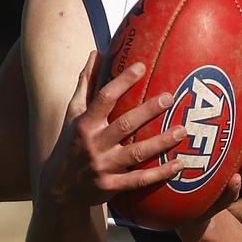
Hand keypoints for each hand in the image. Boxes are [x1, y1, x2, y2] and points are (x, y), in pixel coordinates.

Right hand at [38, 53, 185, 207]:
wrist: (59, 188)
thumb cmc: (71, 143)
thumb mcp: (73, 114)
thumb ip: (86, 84)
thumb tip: (96, 54)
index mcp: (85, 123)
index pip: (104, 98)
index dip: (122, 81)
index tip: (141, 66)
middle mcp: (94, 144)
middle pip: (124, 124)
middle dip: (148, 110)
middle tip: (170, 97)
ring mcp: (103, 166)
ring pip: (136, 153)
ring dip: (161, 142)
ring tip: (182, 130)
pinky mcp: (112, 186)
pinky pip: (140, 180)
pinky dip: (161, 173)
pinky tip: (180, 164)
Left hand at [177, 101, 241, 241]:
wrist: (186, 214)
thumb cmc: (193, 175)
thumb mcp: (197, 150)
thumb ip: (198, 127)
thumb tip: (190, 88)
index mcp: (233, 152)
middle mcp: (236, 166)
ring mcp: (228, 184)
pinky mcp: (216, 203)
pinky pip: (226, 196)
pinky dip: (232, 188)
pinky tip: (235, 179)